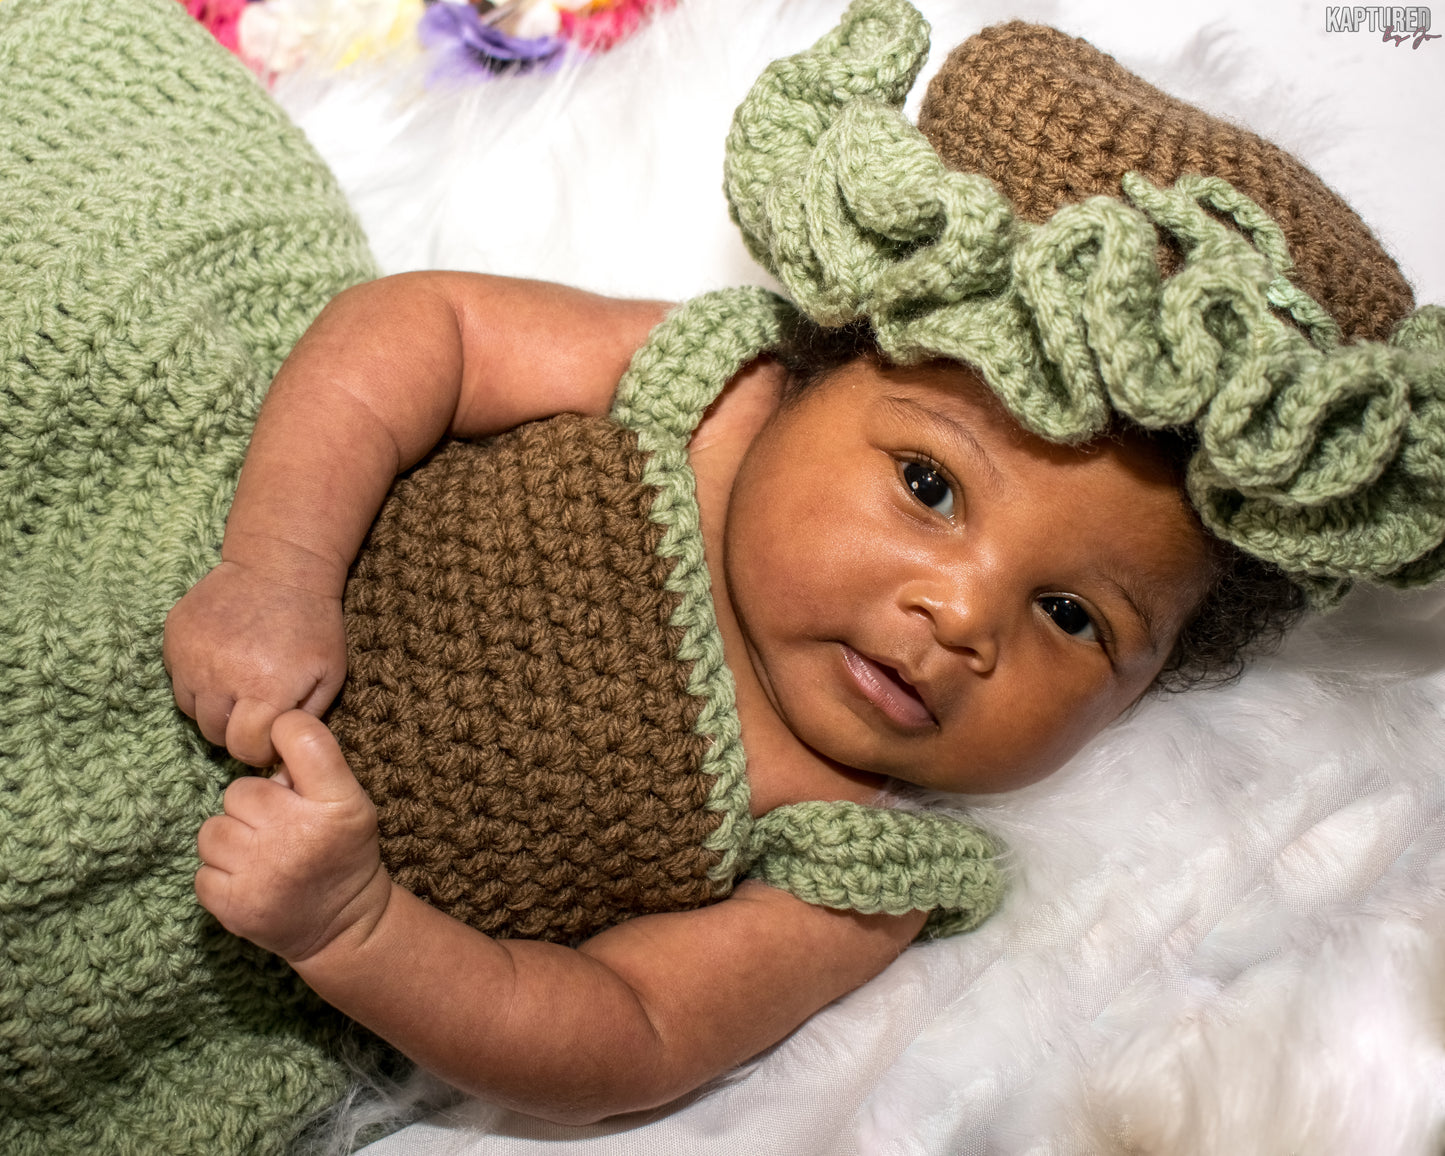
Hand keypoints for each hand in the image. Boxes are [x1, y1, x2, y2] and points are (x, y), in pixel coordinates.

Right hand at [164, 559, 346, 764]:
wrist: (281, 564)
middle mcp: (221, 676)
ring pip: (190, 709)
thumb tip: (282, 750)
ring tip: (238, 685)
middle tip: (254, 711)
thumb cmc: (313, 622)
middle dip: (235, 730)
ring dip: (212, 706)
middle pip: (213, 733)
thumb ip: (306, 718)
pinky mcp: (173, 636)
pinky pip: (176, 677)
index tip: (269, 737)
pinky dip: (195, 678)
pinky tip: (221, 661)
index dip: (259, 749)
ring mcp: (191, 656)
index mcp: (264, 689)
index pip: (244, 747)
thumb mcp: (329, 674)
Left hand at [195, 711, 391, 962]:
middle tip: (278, 828)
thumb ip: (313, 768)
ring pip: (212, 829)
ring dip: (231, 840)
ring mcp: (263, 872)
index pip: (301, 735)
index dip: (285, 731)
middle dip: (253, 806)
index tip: (284, 744)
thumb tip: (264, 744)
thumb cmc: (342, 853)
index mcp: (337, 803)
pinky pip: (203, 870)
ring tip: (260, 856)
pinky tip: (250, 882)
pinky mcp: (234, 905)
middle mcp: (299, 834)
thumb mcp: (351, 803)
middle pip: (240, 790)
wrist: (344, 926)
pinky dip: (221, 876)